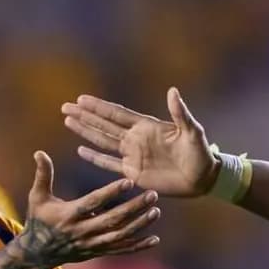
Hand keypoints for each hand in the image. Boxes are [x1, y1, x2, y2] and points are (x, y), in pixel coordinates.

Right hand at [14, 152, 161, 268]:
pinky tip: (154, 239)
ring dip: (139, 225)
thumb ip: (42, 175)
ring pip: (120, 236)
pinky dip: (138, 246)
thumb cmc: (39, 219)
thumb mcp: (37, 197)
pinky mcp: (98, 252)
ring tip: (156, 211)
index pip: (93, 203)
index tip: (129, 181)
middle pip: (112, 220)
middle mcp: (82, 231)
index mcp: (69, 215)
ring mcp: (91, 244)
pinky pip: (120, 250)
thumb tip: (39, 152)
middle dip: (133, 208)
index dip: (111, 193)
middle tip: (152, 195)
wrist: (38, 253)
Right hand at [63, 88, 219, 197]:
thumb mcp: (192, 131)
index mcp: (146, 127)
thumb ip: (180, 113)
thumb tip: (173, 91)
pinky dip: (95, 158)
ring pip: (103, 141)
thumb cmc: (201, 153)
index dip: (99, 107)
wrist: (203, 178)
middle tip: (65, 107)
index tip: (81, 99)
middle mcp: (136, 139)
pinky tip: (81, 150)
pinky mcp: (134, 173)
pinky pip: (110, 164)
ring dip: (86, 132)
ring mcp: (133, 156)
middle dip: (85, 116)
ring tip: (68, 121)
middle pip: (104, 125)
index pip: (116, 114)